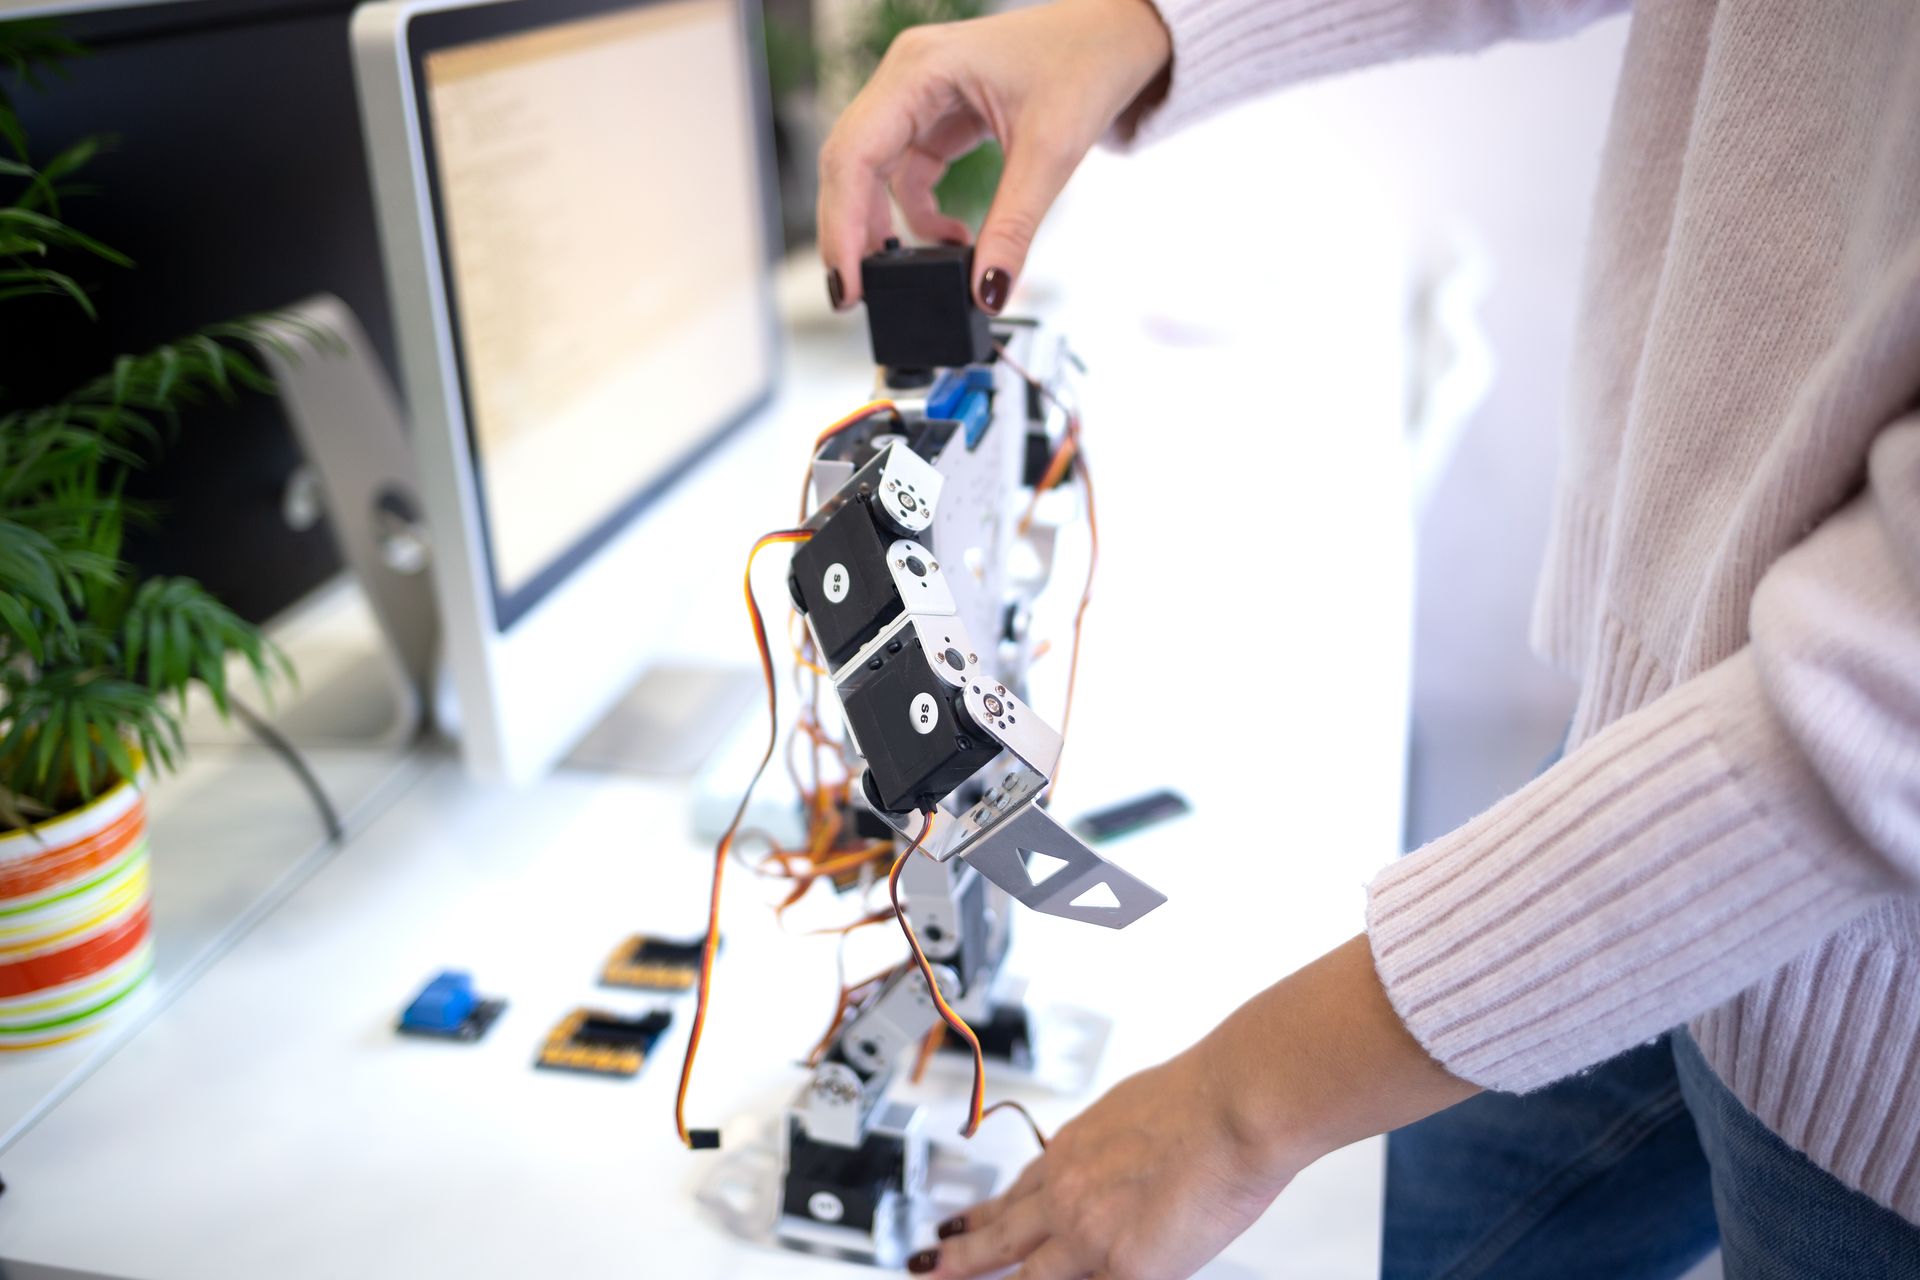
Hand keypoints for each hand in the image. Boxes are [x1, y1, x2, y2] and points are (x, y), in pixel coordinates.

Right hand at [817, 0, 1171, 313]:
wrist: (1120, 34)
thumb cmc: (1088, 59)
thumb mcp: (1050, 152)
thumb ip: (1013, 228)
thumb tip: (985, 292)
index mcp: (920, 68)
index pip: (853, 154)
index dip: (841, 225)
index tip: (849, 284)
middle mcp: (907, 78)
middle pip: (851, 166)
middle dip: (854, 233)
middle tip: (864, 295)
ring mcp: (917, 97)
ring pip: (873, 175)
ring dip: (888, 227)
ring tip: (919, 270)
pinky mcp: (936, 118)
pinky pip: (907, 175)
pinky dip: (921, 214)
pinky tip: (955, 238)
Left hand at [915, 1050, 1297, 1279]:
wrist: (1233, 1103)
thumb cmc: (1203, 1097)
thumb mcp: (1130, 1112)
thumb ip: (1112, 1146)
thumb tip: (1115, 1158)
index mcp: (1072, 1153)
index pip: (1016, 1194)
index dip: (983, 1216)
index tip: (957, 1227)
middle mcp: (1071, 1193)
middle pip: (1002, 1236)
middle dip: (960, 1258)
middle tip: (927, 1267)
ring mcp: (1091, 1236)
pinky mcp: (1126, 1270)